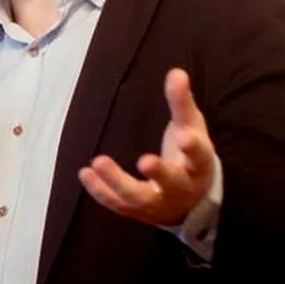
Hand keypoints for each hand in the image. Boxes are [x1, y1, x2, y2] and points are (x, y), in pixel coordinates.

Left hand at [78, 68, 215, 226]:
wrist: (191, 200)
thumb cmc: (189, 156)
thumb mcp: (191, 127)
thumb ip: (181, 103)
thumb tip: (177, 72)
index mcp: (198, 166)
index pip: (199, 157)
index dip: (193, 148)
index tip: (185, 137)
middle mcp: (181, 188)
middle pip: (172, 183)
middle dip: (159, 173)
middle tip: (145, 160)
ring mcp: (159, 203)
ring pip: (139, 198)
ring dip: (117, 182)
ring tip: (97, 162)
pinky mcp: (138, 212)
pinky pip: (118, 204)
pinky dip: (100, 192)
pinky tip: (84, 173)